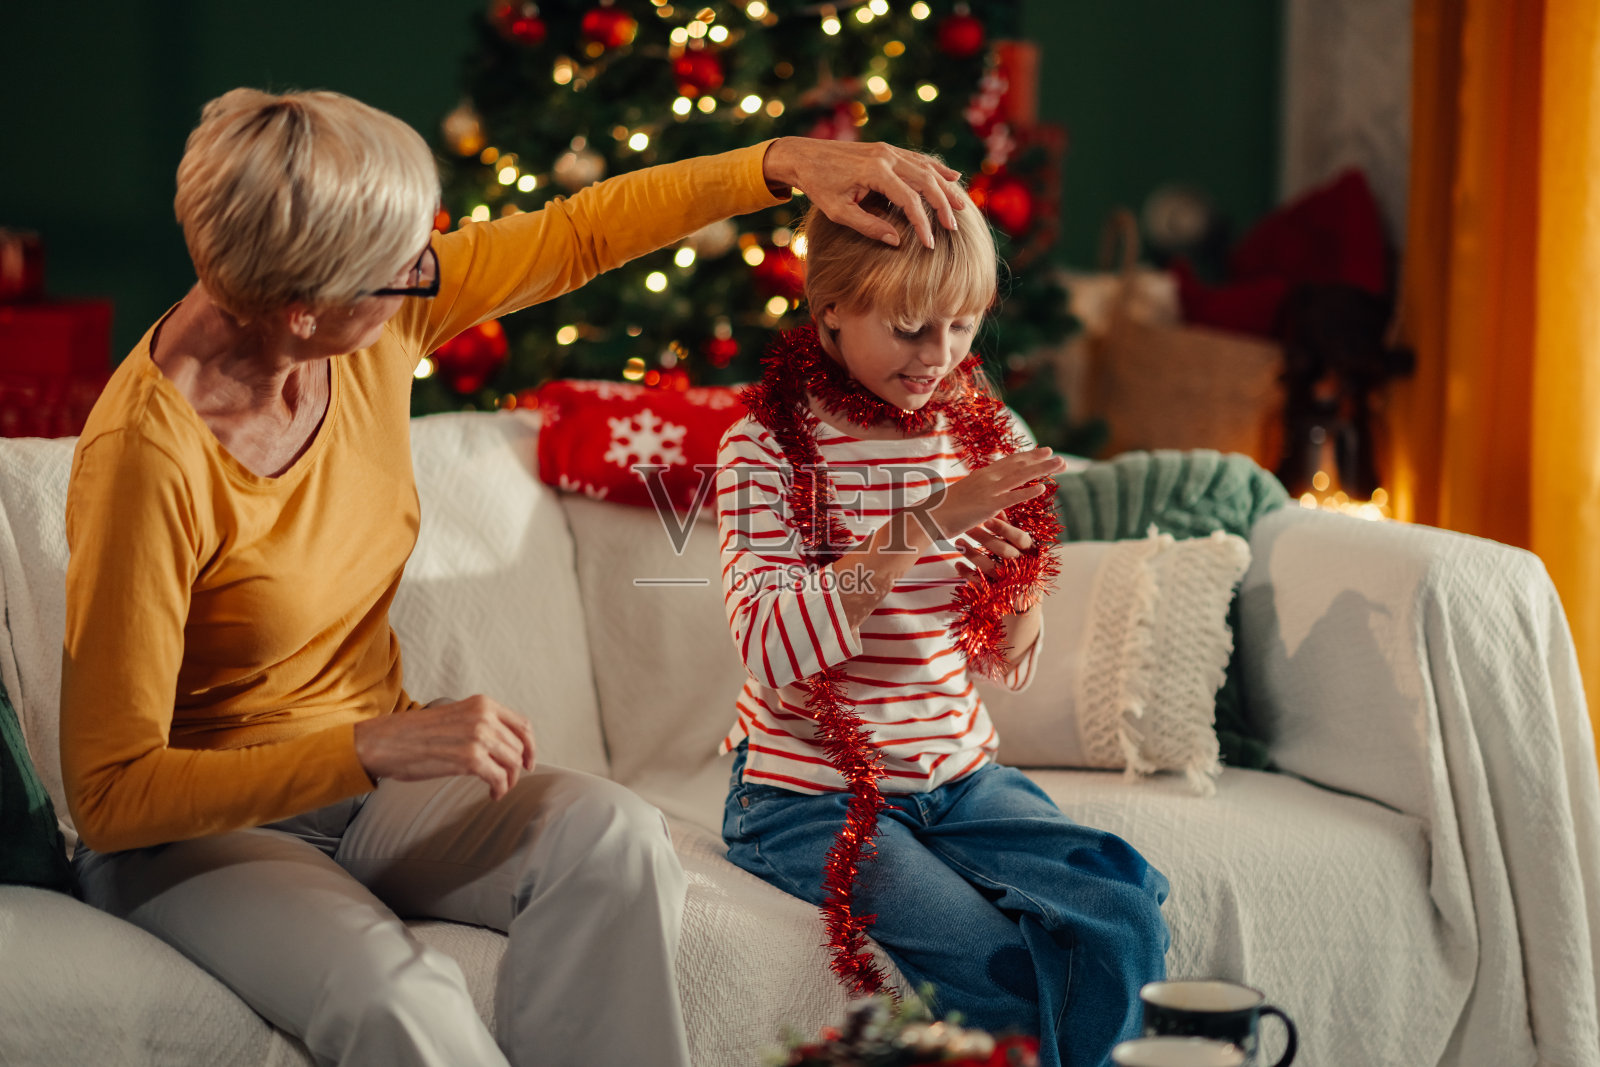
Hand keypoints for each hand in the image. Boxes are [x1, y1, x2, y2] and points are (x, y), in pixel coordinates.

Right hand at [353, 695, 536, 799]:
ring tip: (498, 789)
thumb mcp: (456, 716)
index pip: (523, 725)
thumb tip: (506, 747)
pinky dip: (500, 789)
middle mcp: (484, 717)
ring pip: (512, 764)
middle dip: (516, 768)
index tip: (528, 762)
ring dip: (509, 781)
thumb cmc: (415, 733)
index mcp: (483, 704)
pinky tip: (492, 794)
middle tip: (507, 781)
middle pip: (518, 748)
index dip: (530, 747)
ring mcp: (479, 736)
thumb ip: (481, 725)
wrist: (386, 741)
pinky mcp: (470, 758)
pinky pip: (500, 778)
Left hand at [762, 137, 963, 248]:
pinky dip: (936, 170)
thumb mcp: (839, 212)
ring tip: (962, 205)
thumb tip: (897, 241)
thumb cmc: (818, 186)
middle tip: (954, 226)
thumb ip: (869, 226)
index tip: (930, 243)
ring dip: (945, 187)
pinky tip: (952, 177)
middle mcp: (886, 157)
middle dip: (942, 204)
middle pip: (925, 181)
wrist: (803, 155)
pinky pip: (918, 159)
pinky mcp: (886, 150)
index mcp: (875, 172)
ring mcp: (888, 150)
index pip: (909, 200)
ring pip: (926, 168)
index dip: (922, 223)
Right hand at [925, 448, 1068, 543]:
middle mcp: (987, 478)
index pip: (1010, 462)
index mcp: (981, 474)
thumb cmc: (942, 510)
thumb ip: (978, 494)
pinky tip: (1043, 487)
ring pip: (1021, 476)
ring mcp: (988, 491)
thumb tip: (987, 499)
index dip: (1028, 456)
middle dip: (1040, 460)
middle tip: (1056, 456)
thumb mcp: (964, 496)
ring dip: (1042, 469)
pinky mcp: (988, 506)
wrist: (929, 516)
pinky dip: (1028, 491)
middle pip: (1019, 465)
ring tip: (1059, 464)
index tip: (1043, 451)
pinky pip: (1012, 497)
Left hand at [954, 518, 1045, 613]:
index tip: (987, 519)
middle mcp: (1022, 566)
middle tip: (968, 528)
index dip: (1004, 528)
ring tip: (958, 542)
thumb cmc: (1022, 564)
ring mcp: (1010, 581)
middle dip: (984, 538)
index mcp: (1030, 551)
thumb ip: (1009, 528)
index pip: (1019, 538)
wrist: (1025, 597)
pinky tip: (958, 564)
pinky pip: (981, 583)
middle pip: (1003, 551)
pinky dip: (967, 574)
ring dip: (973, 554)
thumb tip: (998, 508)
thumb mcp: (1020, 546)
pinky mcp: (998, 593)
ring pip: (990, 567)